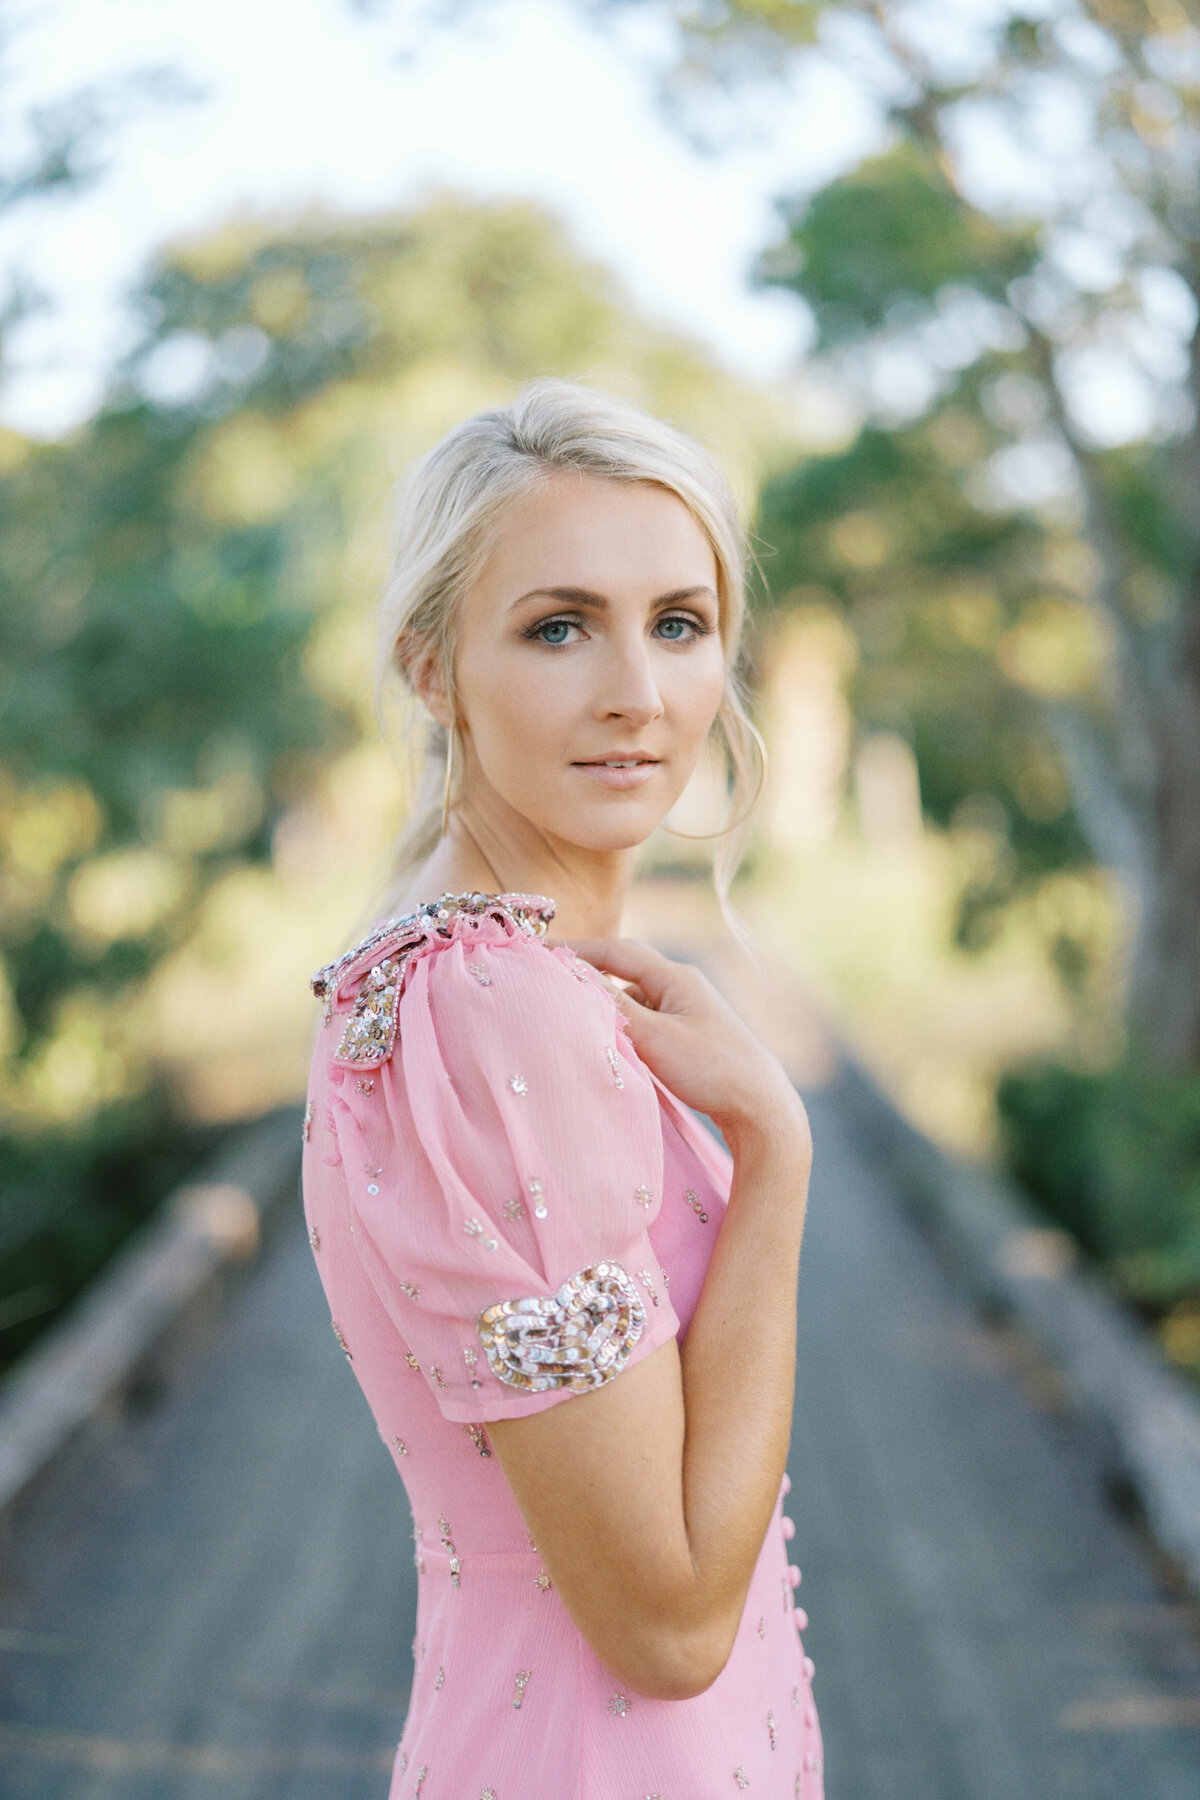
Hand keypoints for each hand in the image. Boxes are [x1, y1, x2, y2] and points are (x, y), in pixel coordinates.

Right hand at [559, 936, 811, 1154]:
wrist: (762, 1108)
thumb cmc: (710, 1069)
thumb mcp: (654, 1037)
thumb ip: (612, 1005)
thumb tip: (573, 976)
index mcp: (676, 976)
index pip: (615, 951)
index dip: (575, 949)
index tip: (536, 952)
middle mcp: (682, 985)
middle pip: (624, 968)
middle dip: (586, 970)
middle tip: (546, 976)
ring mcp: (687, 1010)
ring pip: (633, 995)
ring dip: (603, 999)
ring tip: (567, 1009)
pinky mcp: (689, 1035)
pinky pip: (644, 1017)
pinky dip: (620, 1021)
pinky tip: (606, 1037)